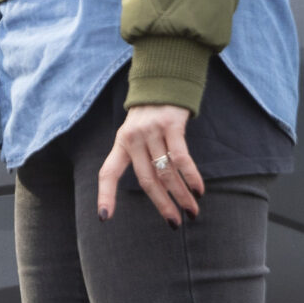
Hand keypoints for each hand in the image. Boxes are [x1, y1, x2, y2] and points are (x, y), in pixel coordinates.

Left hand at [98, 104, 203, 225]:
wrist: (164, 79)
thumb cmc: (151, 113)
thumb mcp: (136, 132)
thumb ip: (140, 156)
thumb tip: (157, 189)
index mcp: (121, 142)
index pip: (108, 172)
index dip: (105, 195)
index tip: (105, 217)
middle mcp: (133, 138)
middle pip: (147, 180)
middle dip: (162, 204)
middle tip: (174, 223)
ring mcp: (152, 130)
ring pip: (166, 172)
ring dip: (181, 195)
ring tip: (192, 211)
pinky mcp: (171, 124)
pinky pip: (181, 158)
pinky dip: (191, 176)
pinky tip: (199, 190)